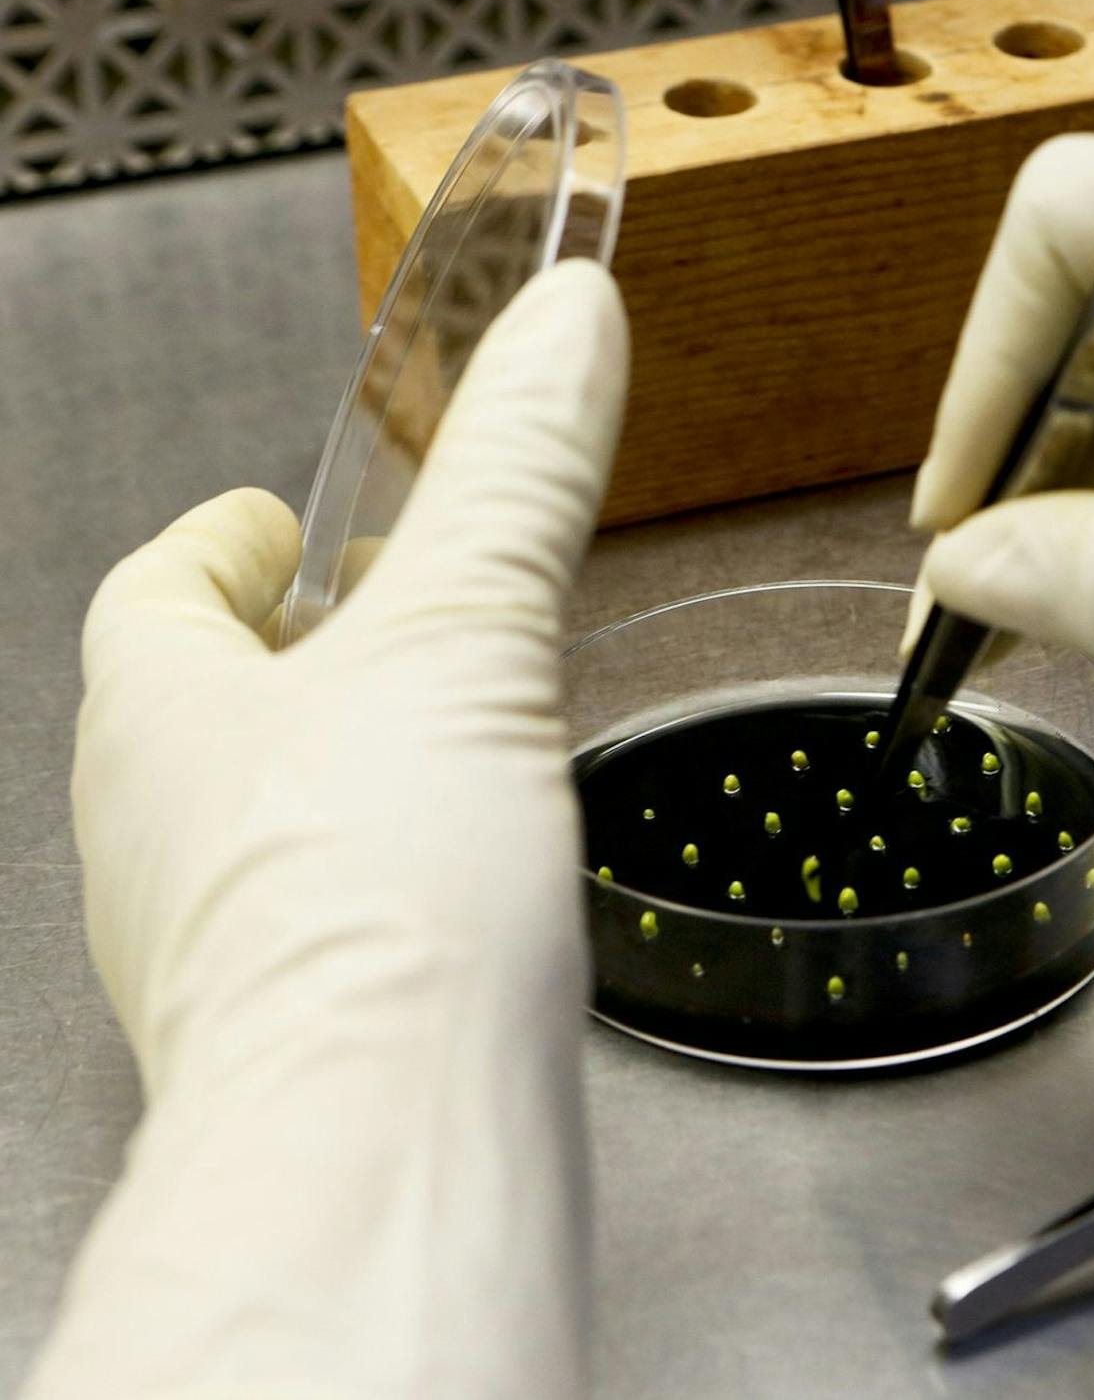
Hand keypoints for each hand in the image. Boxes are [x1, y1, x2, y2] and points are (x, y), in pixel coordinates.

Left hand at [29, 260, 626, 1397]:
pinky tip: (472, 892)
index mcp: (154, 709)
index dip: (233, 541)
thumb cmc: (371, 904)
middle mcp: (153, 830)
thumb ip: (517, 476)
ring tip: (451, 748)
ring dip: (344, 770)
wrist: (384, 1142)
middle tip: (393, 626)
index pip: (160, 585)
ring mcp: (212, 942)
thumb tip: (564, 326)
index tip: (283, 521)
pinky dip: (385, 880)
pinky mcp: (293, 1029)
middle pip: (204, 701)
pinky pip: (322, 918)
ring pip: (260, 818)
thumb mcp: (467, 635)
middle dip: (298, 654)